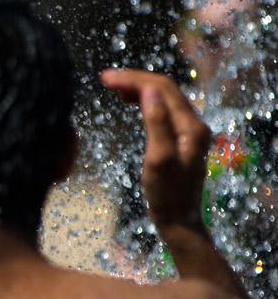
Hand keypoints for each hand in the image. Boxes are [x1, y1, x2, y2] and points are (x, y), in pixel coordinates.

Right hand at [101, 68, 211, 231]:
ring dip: (138, 87)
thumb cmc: (166, 194)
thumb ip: (156, 124)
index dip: (134, 79)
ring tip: (114, 88)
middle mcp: (193, 123)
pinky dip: (144, 99)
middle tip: (105, 79)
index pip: (162, 88)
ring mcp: (188, 130)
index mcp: (190, 126)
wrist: (179, 219)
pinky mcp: (181, 136)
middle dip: (134, 79)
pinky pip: (162, 107)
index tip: (106, 79)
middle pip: (164, 88)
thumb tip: (148, 91)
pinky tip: (129, 101)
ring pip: (163, 96)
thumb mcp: (158, 159)